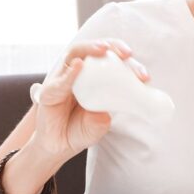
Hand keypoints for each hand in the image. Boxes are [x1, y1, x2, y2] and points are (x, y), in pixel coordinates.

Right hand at [28, 39, 148, 159]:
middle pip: (95, 51)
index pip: (113, 62)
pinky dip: (70, 72)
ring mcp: (63, 79)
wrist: (58, 147)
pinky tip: (79, 65)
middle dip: (112, 47)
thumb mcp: (102, 121)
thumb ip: (109, 110)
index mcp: (96, 78)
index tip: (144, 76)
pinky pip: (60, 80)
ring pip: (75, 53)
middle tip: (127, 54)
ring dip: (90, 48)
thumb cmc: (80, 130)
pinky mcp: (49, 92)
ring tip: (103, 49)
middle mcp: (79, 73)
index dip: (129, 64)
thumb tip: (121, 102)